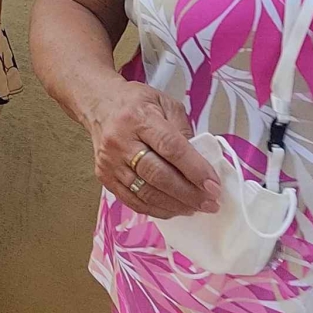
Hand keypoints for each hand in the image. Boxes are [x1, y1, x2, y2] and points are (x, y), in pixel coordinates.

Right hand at [87, 80, 219, 218]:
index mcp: (139, 118)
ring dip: (175, 205)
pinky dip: (156, 209)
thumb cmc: (136, 103)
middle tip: (211, 203)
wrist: (98, 104)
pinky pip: (132, 200)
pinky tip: (173, 209)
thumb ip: (183, 130)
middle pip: (158, 175)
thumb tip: (200, 161)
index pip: (171, 148)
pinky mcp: (104, 176)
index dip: (195, 169)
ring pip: (145, 192)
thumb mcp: (165, 103)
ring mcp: (110, 162)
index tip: (214, 186)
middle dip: (188, 193)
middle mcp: (121, 141)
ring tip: (195, 208)